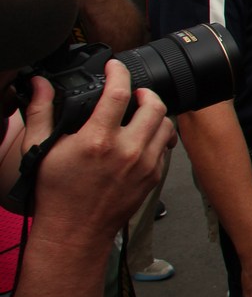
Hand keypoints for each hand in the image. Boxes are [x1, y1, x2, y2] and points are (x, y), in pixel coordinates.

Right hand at [22, 60, 173, 243]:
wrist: (75, 231)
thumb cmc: (56, 193)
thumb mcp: (40, 149)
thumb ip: (41, 111)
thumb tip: (40, 84)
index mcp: (97, 140)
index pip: (119, 93)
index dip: (119, 72)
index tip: (115, 66)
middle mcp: (126, 151)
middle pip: (154, 105)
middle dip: (144, 92)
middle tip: (132, 92)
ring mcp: (144, 165)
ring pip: (166, 125)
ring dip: (155, 114)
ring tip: (140, 113)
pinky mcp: (153, 177)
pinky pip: (165, 147)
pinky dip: (157, 136)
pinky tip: (142, 137)